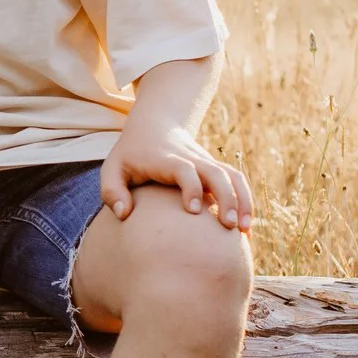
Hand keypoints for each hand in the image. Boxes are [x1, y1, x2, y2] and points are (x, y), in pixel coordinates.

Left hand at [99, 114, 252, 231]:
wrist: (154, 126)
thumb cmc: (130, 154)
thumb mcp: (113, 168)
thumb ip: (112, 191)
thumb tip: (124, 215)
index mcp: (165, 159)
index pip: (184, 168)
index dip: (192, 186)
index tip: (194, 210)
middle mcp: (190, 159)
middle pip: (216, 172)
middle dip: (226, 197)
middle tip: (229, 226)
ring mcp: (205, 162)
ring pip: (232, 176)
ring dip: (242, 201)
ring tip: (245, 231)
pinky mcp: (215, 168)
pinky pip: (237, 181)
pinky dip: (246, 201)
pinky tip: (246, 229)